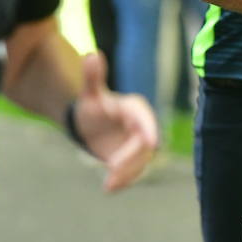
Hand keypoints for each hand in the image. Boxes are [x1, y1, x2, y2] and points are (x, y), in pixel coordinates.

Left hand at [71, 53, 159, 191]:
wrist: (91, 124)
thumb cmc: (92, 106)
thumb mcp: (90, 94)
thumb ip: (92, 77)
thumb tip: (92, 54)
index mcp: (134, 109)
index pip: (145, 118)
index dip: (150, 128)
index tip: (152, 142)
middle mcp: (142, 127)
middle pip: (143, 145)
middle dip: (131, 158)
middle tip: (111, 167)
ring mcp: (139, 145)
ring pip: (141, 162)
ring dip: (128, 174)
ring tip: (108, 184)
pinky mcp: (134, 160)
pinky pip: (134, 172)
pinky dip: (124, 181)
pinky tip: (109, 188)